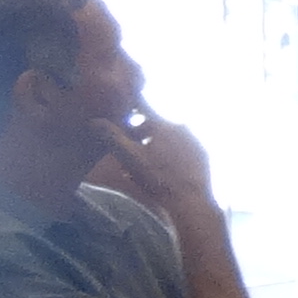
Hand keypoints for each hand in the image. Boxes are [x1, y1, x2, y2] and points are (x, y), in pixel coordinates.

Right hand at [94, 114, 218, 216]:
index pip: (143, 106)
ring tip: (144, 162)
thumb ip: (112, 137)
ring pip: (168, 137)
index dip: (131, 103)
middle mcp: (180, 127)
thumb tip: (94, 121)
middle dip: (139, 132)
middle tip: (127, 146)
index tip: (125, 98)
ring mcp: (194, 140)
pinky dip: (171, 153)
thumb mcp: (129, 157)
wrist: (189, 200)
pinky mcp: (202, 154)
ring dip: (155, 144)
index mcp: (162, 125)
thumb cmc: (157, 178)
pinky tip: (164, 168)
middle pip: (154, 124)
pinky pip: (182, 148)